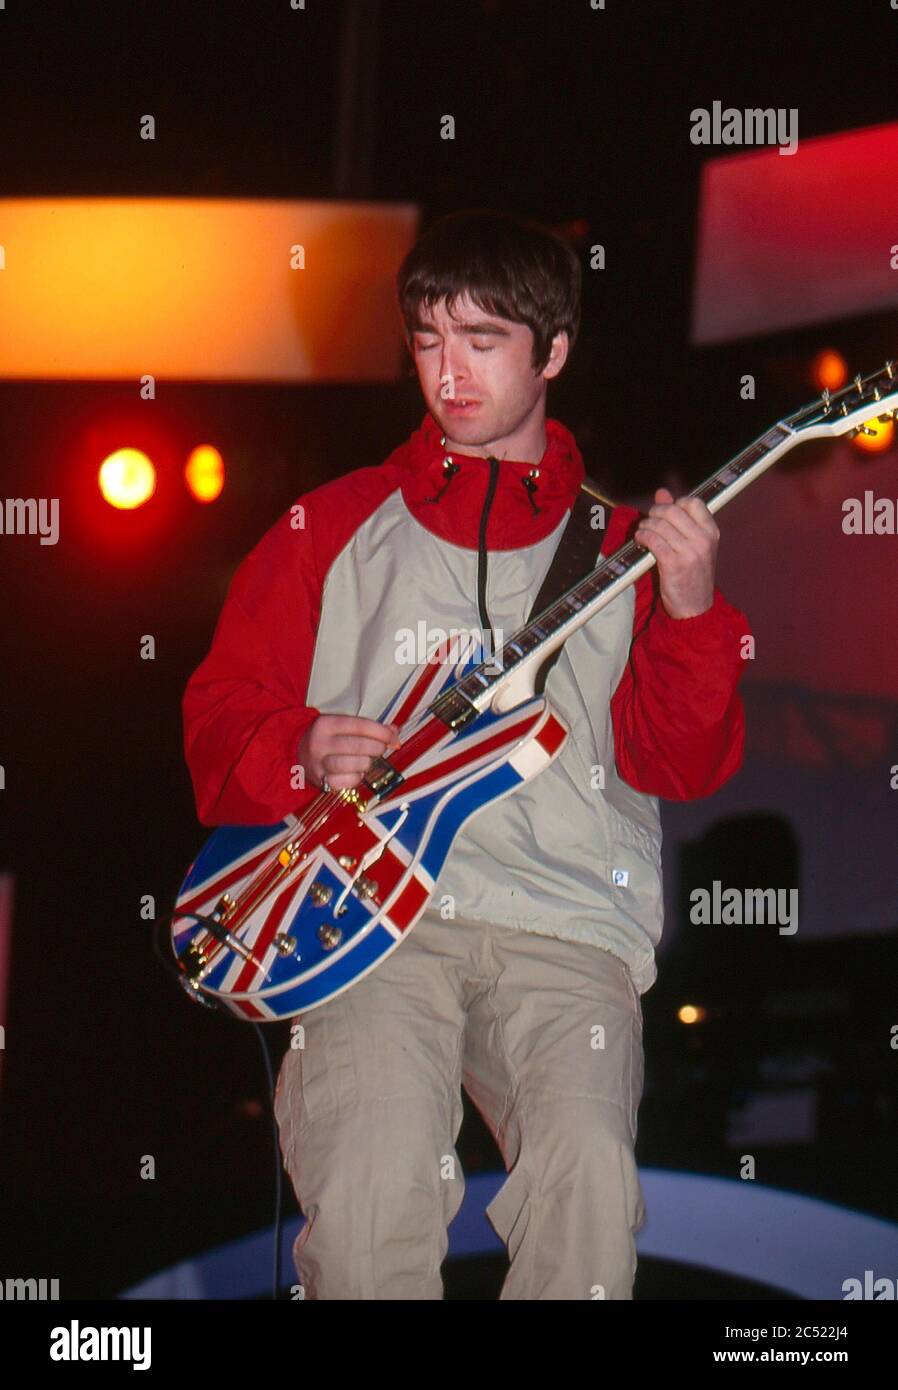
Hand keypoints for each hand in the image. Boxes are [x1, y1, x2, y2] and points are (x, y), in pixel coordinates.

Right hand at [298, 714, 400, 791]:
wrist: (296, 755)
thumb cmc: (327, 739)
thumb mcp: (341, 726)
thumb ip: (367, 728)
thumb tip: (394, 731)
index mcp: (326, 724)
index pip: (359, 726)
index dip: (381, 732)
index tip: (393, 737)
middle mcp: (320, 743)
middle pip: (357, 746)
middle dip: (376, 748)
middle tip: (381, 749)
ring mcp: (319, 764)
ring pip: (352, 765)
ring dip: (366, 763)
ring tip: (367, 761)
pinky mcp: (321, 781)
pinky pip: (347, 782)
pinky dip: (357, 778)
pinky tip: (357, 773)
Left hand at [634, 487, 718, 618]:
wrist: (695, 607)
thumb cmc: (693, 575)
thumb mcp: (694, 545)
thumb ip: (679, 517)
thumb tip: (662, 492)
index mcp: (712, 532)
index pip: (693, 503)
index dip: (675, 503)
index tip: (666, 513)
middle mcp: (703, 540)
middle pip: (672, 511)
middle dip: (655, 513)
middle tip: (649, 521)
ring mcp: (689, 552)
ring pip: (659, 525)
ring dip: (646, 526)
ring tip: (643, 533)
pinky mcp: (673, 564)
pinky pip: (653, 540)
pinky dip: (642, 537)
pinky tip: (641, 541)